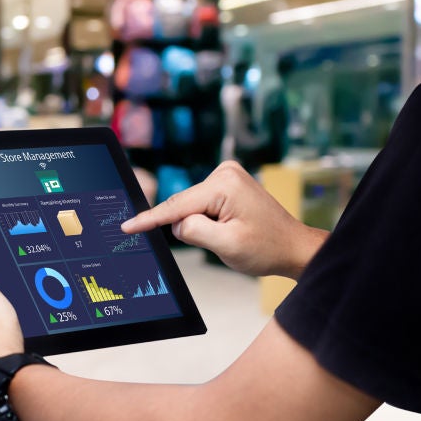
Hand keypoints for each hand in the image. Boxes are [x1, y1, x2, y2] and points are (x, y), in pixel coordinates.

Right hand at [121, 161, 327, 279]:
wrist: (293, 247)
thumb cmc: (267, 248)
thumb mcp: (226, 245)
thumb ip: (192, 231)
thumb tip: (176, 224)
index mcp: (224, 184)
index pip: (177, 206)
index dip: (149, 219)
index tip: (127, 227)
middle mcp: (224, 172)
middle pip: (184, 206)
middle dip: (191, 227)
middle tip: (222, 240)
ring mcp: (226, 176)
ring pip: (190, 207)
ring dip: (202, 225)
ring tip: (231, 234)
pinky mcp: (226, 184)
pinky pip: (200, 205)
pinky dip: (206, 220)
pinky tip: (229, 227)